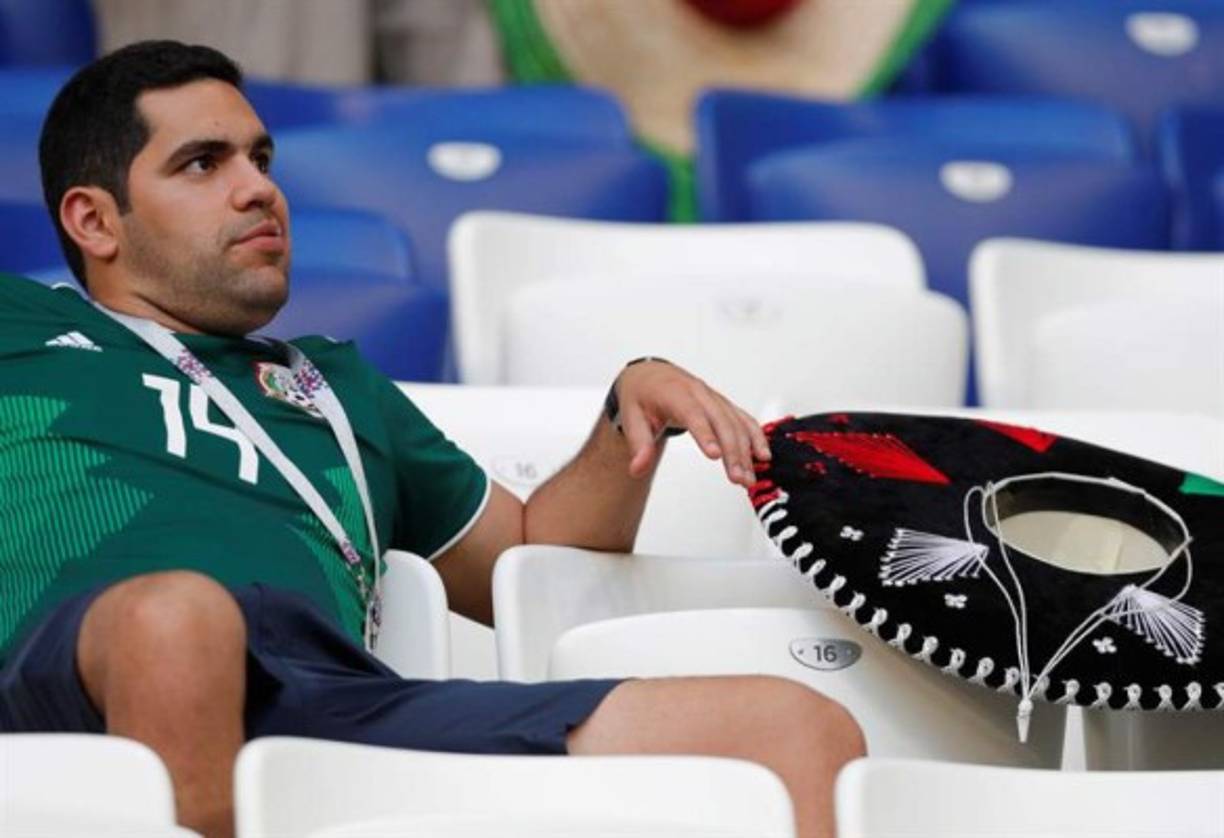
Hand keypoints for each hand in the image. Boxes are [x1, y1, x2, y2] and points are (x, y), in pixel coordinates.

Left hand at [612, 360, 770, 486]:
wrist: (651, 376)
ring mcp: (714, 398)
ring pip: (735, 423)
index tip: (715, 455)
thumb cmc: (642, 395)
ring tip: (748, 478)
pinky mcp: (723, 405)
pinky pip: (743, 419)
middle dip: (733, 452)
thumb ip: (638, 444)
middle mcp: (699, 393)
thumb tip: (637, 468)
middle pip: (721, 422)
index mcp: (675, 393)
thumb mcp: (631, 417)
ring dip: (746, 451)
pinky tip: (762, 456)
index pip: (692, 414)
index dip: (705, 434)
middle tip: (738, 478)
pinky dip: (755, 437)